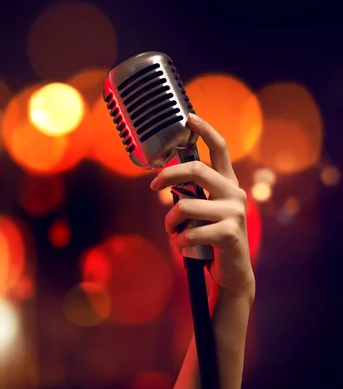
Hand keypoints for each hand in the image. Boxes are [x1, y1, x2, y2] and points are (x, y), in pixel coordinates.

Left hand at [150, 113, 254, 298]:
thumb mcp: (204, 211)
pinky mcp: (231, 234)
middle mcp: (234, 193)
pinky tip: (180, 245)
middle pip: (196, 169)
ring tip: (172, 230)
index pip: (220, 149)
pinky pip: (192, 232)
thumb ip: (193, 194)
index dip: (205, 131)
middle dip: (169, 175)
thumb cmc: (212, 237)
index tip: (189, 117)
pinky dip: (179, 240)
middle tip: (154, 186)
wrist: (233, 271)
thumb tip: (165, 182)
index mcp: (227, 184)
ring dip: (170, 220)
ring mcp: (235, 213)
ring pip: (186, 205)